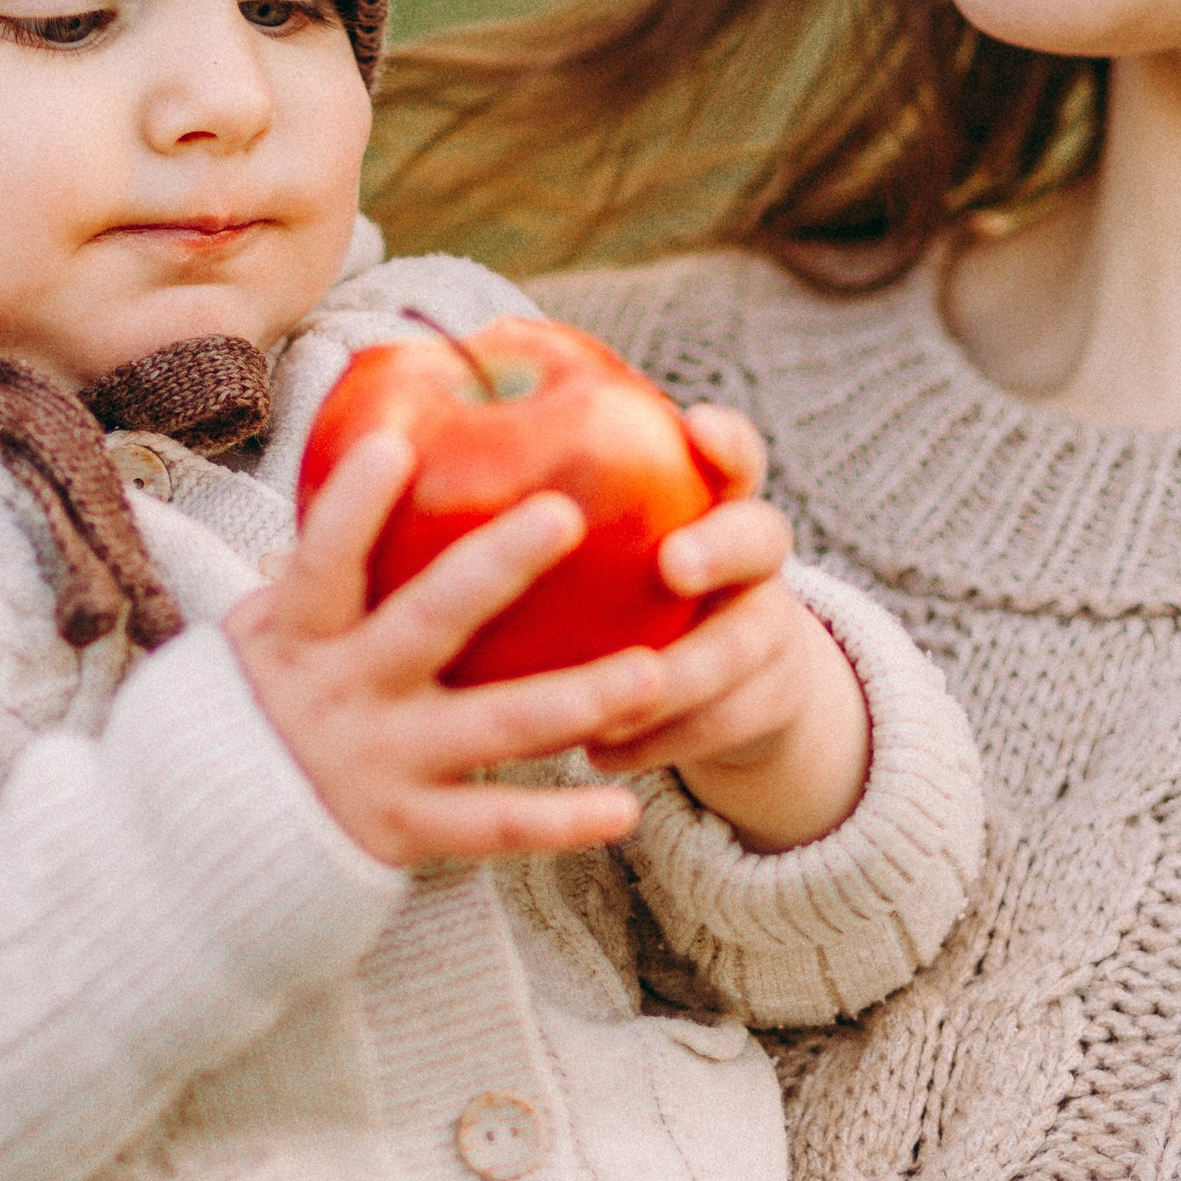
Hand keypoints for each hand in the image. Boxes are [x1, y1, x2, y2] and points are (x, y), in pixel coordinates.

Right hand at [227, 432, 695, 866]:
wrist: (204, 839)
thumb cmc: (257, 706)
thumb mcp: (260, 634)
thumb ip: (317, 570)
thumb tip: (373, 455)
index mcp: (299, 638)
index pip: (322, 562)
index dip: (352, 506)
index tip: (397, 445)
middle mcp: (341, 695)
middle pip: (428, 621)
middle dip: (497, 565)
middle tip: (564, 513)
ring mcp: (377, 764)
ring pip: (492, 727)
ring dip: (577, 699)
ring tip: (653, 673)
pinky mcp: (405, 829)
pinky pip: (495, 825)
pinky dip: (560, 821)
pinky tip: (625, 807)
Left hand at [576, 405, 870, 851]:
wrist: (727, 678)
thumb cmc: (621, 586)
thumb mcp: (596, 542)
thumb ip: (536, 497)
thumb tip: (409, 439)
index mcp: (713, 499)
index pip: (732, 451)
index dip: (722, 438)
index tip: (694, 428)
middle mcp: (752, 556)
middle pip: (761, 537)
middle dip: (719, 547)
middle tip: (670, 563)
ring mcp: (770, 628)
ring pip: (739, 650)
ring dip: (676, 678)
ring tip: (603, 699)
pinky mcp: (770, 701)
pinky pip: (722, 727)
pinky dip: (660, 741)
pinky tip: (596, 753)